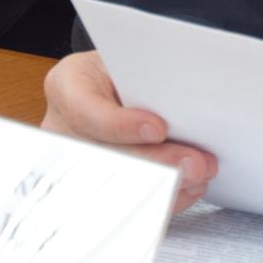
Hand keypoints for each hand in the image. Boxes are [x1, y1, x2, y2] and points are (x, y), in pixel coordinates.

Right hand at [40, 50, 216, 207]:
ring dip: (167, 184)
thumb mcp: (131, 60)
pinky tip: (189, 188)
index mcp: (66, 87)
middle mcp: (64, 130)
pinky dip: (165, 197)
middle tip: (195, 163)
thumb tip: (183, 106)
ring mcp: (77, 163)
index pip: (85, 111)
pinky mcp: (98, 186)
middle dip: (157, 163)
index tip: (159, 129)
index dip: (121, 125)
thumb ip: (148, 81)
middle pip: (106, 157)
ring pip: (120, 185)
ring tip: (199, 175)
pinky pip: (131, 201)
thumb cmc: (126, 69)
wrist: (117, 84)